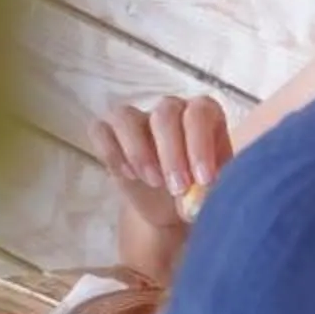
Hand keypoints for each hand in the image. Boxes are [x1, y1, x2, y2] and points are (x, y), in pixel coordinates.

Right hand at [92, 94, 231, 228]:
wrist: (172, 205)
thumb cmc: (200, 190)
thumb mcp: (214, 190)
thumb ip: (212, 188)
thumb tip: (203, 194)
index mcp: (204, 113)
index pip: (199, 113)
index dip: (200, 145)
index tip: (203, 180)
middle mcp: (171, 108)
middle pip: (164, 114)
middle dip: (171, 154)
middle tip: (178, 188)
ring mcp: (138, 118)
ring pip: (126, 117)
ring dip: (138, 152)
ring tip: (153, 183)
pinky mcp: (110, 133)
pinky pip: (100, 130)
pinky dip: (112, 152)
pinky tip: (128, 175)